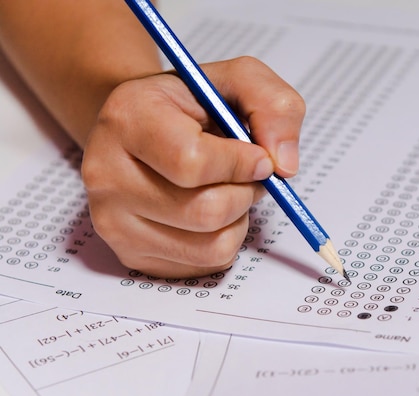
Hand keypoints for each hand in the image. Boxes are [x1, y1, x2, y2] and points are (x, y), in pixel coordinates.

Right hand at [81, 56, 304, 278]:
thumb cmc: (190, 106)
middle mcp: (106, 173)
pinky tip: (210, 212)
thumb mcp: (237, 80)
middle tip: (248, 174)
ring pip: (211, 246)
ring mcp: (112, 220)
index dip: (242, 164)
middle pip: (206, 212)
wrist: (141, 128)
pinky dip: (225, 240)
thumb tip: (285, 166)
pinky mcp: (129, 254)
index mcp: (128, 118)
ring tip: (228, 189)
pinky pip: (205, 265)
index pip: (192, 162)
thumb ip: (274, 106)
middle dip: (246, 193)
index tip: (260, 157)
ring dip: (239, 219)